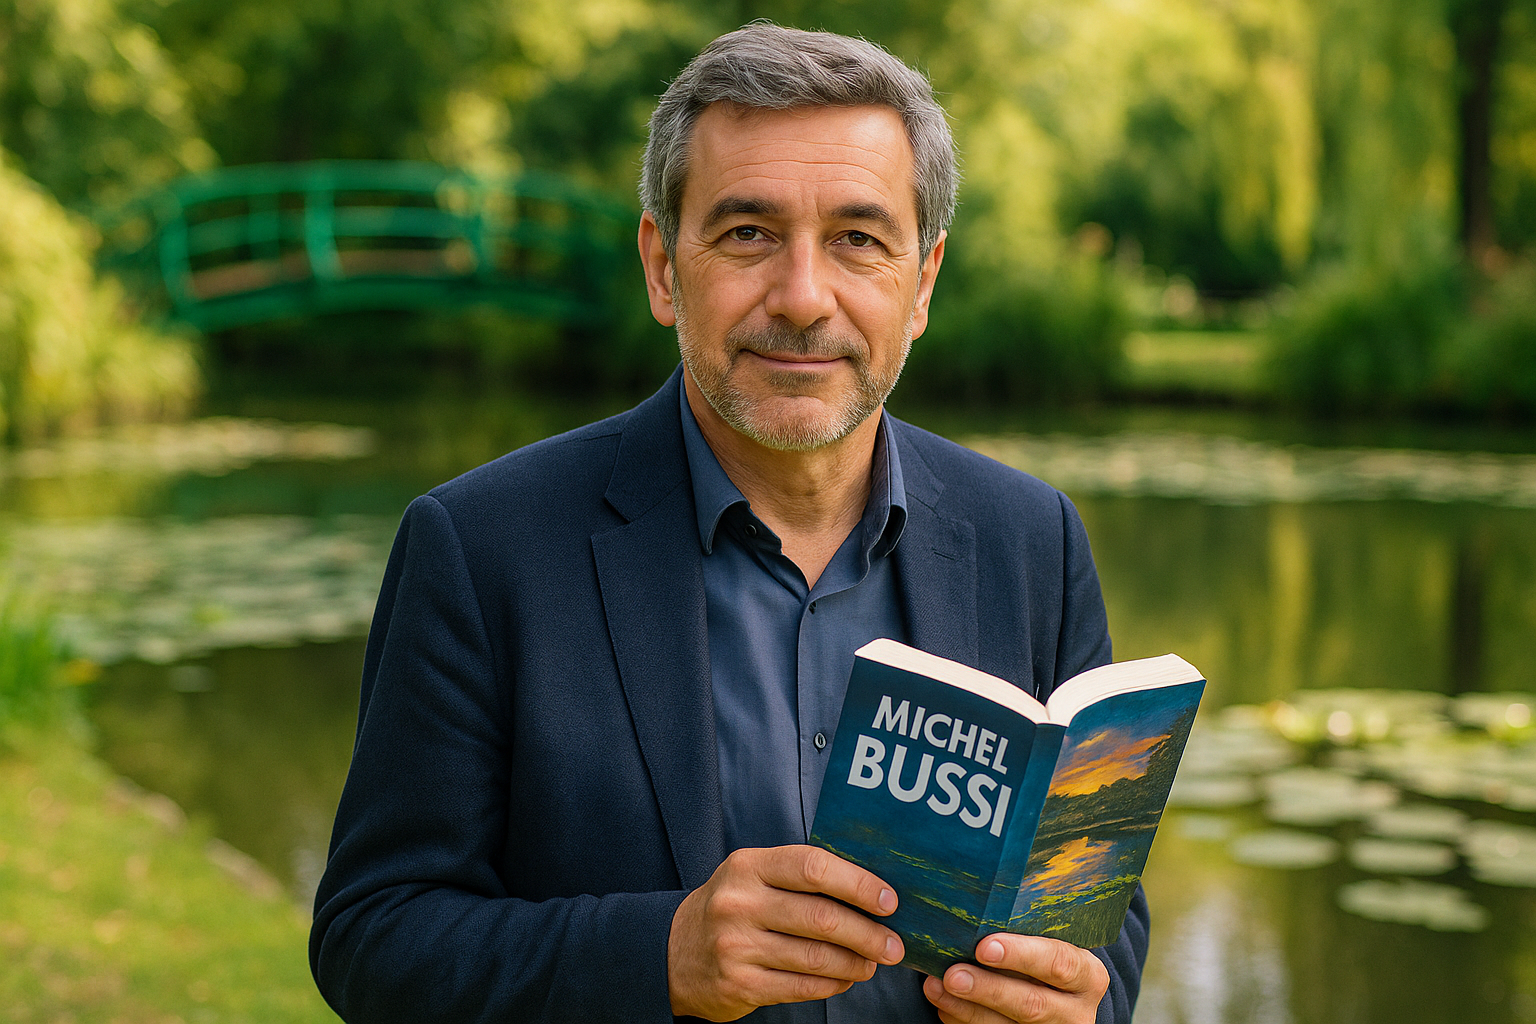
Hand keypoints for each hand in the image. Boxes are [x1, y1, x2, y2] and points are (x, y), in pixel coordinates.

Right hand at [667, 845, 904, 1020]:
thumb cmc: (731, 907)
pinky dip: (832, 984)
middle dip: (868, 934)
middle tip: (894, 945)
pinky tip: (845, 979)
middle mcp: (739, 903)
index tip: (889, 901)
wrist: (673, 952)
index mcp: (748, 866)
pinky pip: (801, 986)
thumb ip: (799, 876)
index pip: (813, 866)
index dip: (857, 883)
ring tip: (873, 963)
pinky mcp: (739, 984)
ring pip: (815, 957)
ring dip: (855, 963)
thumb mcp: (752, 876)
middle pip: (820, 916)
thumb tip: (870, 890)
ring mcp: (736, 946)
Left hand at [922, 933, 1108, 1023]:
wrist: (1057, 993)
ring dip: (966, 1008)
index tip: (984, 947)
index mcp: (1088, 976)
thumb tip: (975, 907)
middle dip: (988, 989)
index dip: (1021, 955)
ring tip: (935, 986)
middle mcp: (1075, 1011)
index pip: (1059, 963)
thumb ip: (1027, 930)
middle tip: (952, 974)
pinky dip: (963, 1020)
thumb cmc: (1046, 954)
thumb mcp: (1050, 941)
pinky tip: (944, 1004)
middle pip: (1031, 1004)